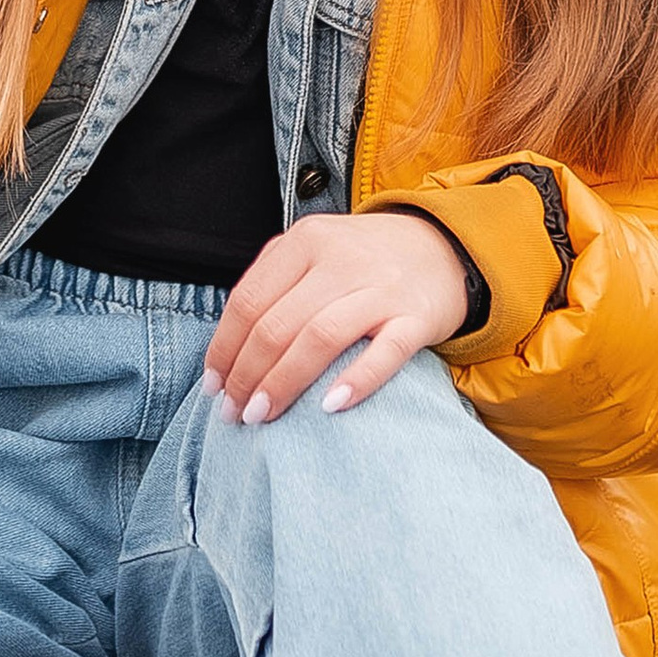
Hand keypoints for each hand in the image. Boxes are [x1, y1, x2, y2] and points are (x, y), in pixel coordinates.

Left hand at [203, 210, 470, 425]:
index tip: (213, 387)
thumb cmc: (365, 262)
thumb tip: (227, 352)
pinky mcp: (416, 316)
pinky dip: (356, 380)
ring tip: (262, 415)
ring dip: (283, 382)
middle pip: (277, 324)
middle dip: (246, 375)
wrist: (444, 248)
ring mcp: (381, 287)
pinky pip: (385, 352)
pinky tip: (329, 407)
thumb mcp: (315, 252)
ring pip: (319, 337)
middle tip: (235, 412)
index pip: (249, 301)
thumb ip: (274, 285)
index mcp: (306, 241)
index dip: (224, 349)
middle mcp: (340, 259)